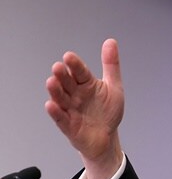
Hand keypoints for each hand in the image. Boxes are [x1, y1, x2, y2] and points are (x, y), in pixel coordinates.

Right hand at [46, 38, 123, 178]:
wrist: (107, 137)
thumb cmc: (107, 111)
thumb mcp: (113, 87)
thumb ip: (111, 65)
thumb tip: (110, 41)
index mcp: (86, 84)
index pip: (80, 72)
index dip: (75, 65)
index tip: (69, 57)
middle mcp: (76, 95)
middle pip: (67, 83)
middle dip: (62, 75)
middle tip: (58, 67)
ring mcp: (71, 109)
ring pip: (60, 98)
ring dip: (55, 91)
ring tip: (51, 82)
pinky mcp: (69, 125)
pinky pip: (61, 118)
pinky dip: (56, 112)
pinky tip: (51, 105)